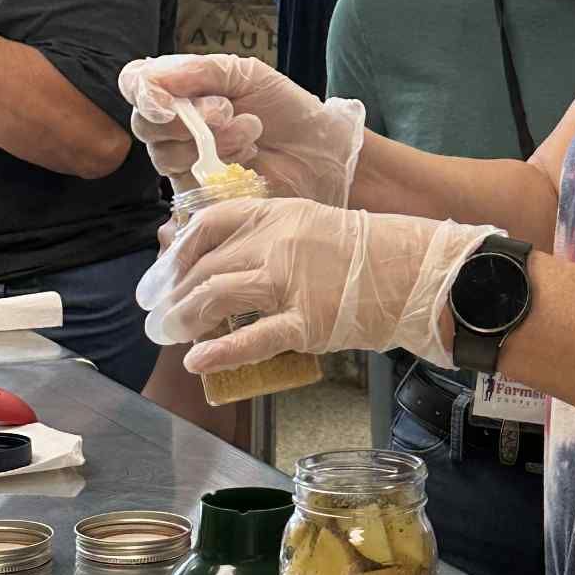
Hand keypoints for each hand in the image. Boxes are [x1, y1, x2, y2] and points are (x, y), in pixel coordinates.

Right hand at [119, 55, 365, 206]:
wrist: (320, 150)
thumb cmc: (285, 108)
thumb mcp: (246, 74)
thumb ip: (200, 71)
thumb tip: (153, 78)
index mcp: (181, 89)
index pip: (135, 84)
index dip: (141, 91)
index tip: (164, 101)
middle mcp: (175, 125)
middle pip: (143, 124)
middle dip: (183, 119)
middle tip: (226, 111)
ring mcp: (185, 161)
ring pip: (163, 155)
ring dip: (210, 141)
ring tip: (251, 132)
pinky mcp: (200, 192)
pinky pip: (185, 184)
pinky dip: (216, 167)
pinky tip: (247, 158)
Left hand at [136, 197, 494, 372]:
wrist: (414, 270)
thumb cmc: (366, 253)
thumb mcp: (312, 225)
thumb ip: (269, 237)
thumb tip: (222, 261)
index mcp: (276, 214)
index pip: (208, 225)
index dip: (178, 250)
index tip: (165, 272)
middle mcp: (276, 244)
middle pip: (206, 267)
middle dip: (173, 293)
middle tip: (160, 313)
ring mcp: (289, 283)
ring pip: (216, 296)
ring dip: (185, 318)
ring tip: (171, 334)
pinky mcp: (305, 321)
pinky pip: (251, 337)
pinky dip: (218, 351)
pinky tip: (197, 359)